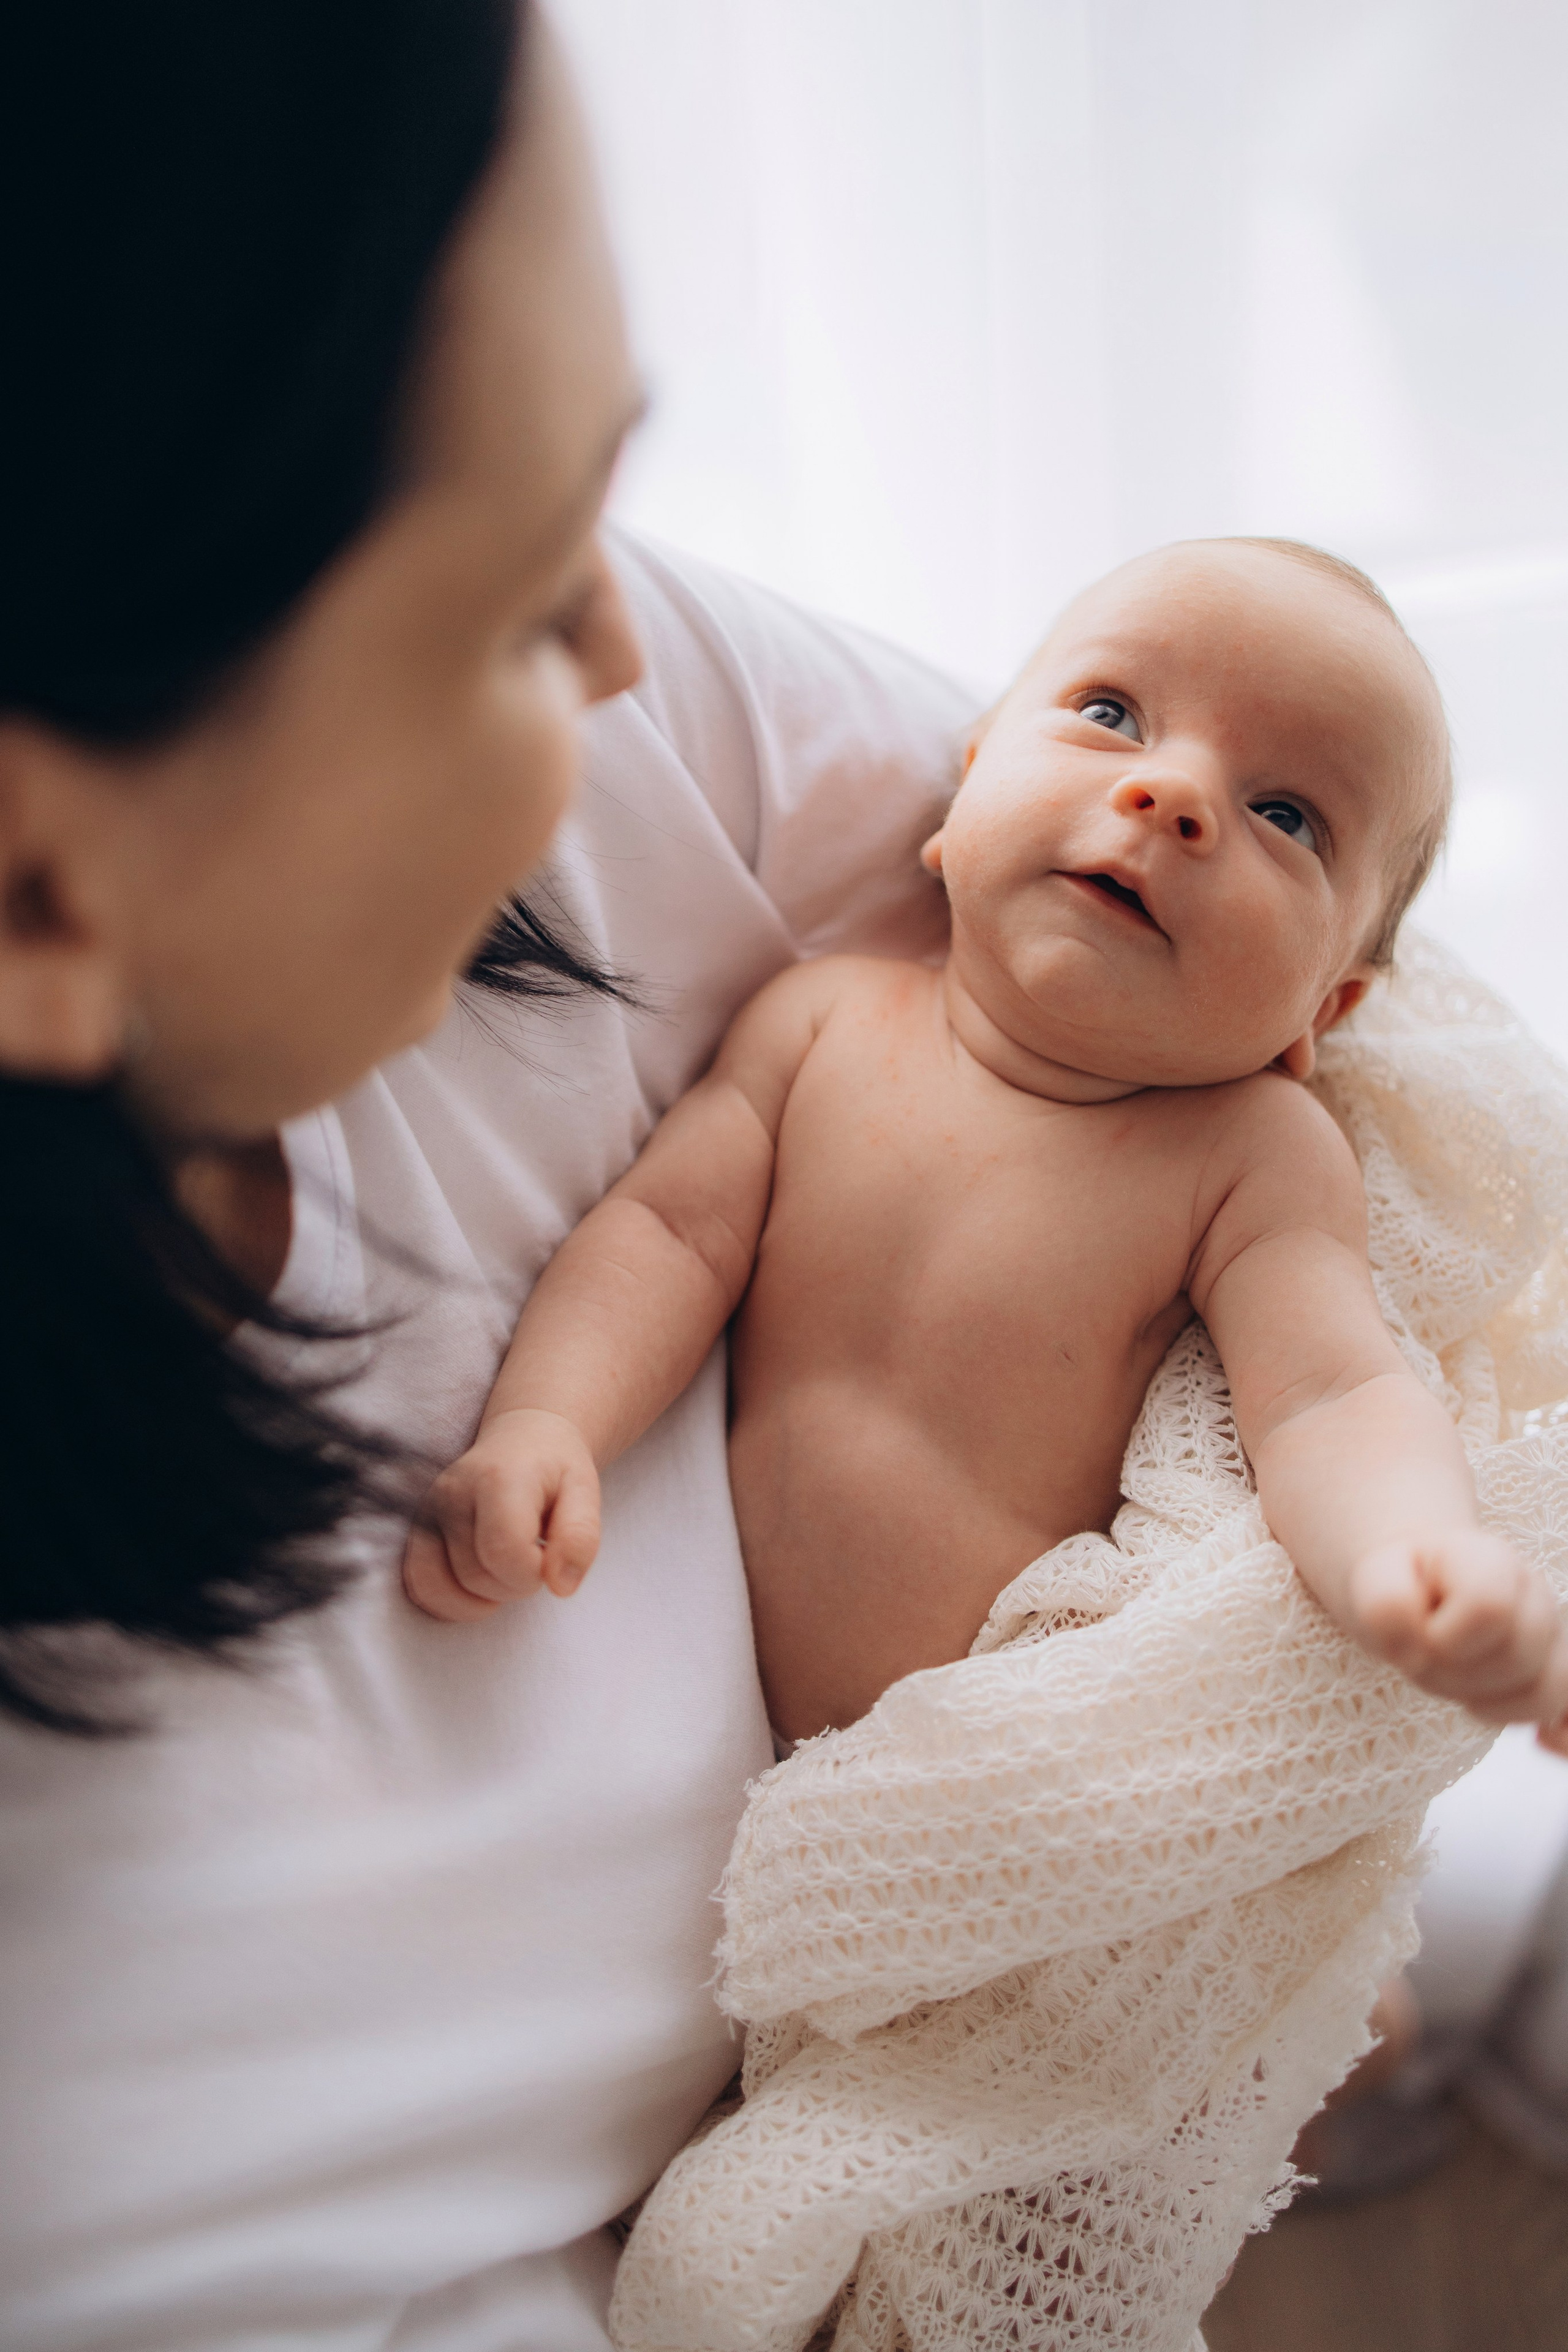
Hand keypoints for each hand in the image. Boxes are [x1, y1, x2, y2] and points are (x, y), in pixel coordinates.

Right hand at [402, 1408, 601, 1622]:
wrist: (523, 1439)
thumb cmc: (556, 1468)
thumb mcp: (586, 1492)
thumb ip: (579, 1537)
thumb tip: (561, 1587)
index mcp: (497, 1479)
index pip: (504, 1553)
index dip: (533, 1573)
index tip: (549, 1555)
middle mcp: (452, 1492)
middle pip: (475, 1576)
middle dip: (513, 1585)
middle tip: (532, 1558)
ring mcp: (426, 1510)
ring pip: (441, 1587)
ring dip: (480, 1597)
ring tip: (505, 1568)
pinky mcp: (416, 1527)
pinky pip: (418, 1584)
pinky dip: (447, 1600)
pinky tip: (477, 1586)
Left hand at [1346, 1529, 1567, 1749]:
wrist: (1418, 1584)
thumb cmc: (1400, 1584)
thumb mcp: (1374, 1582)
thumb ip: (1387, 1607)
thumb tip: (1416, 1654)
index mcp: (1491, 1562)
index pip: (1490, 1608)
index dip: (1443, 1636)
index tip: (1416, 1631)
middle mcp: (1534, 1595)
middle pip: (1516, 1657)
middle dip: (1455, 1672)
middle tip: (1424, 1657)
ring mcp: (1553, 1636)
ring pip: (1544, 1693)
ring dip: (1485, 1702)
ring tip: (1454, 1678)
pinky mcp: (1554, 1673)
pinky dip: (1562, 1736)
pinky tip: (1542, 1740)